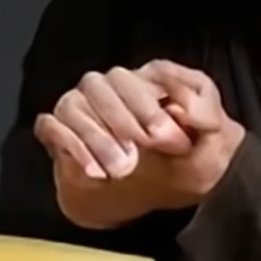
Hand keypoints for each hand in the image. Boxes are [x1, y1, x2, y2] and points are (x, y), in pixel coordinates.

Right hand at [33, 60, 245, 228]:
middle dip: (126, 120)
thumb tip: (185, 109)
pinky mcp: (58, 131)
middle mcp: (107, 85)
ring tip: (122, 167)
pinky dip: (71, 146)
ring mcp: (78, 105)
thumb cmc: (183, 153)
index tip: (173, 141)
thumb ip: (206, 114)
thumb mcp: (210, 137)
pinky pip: (51, 127)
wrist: (157, 187)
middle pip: (101, 84)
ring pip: (72, 105)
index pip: (142, 73)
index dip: (153, 106)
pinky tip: (95, 171)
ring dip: (96, 136)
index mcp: (146, 78)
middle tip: (146, 150)